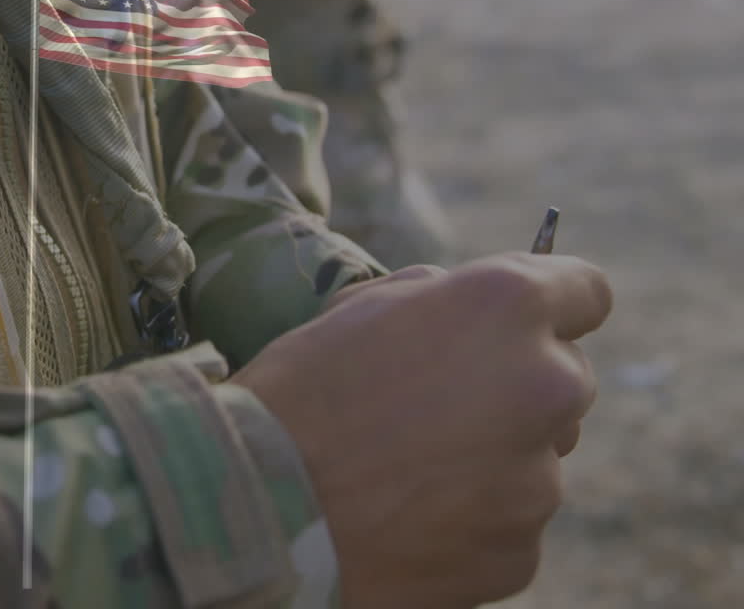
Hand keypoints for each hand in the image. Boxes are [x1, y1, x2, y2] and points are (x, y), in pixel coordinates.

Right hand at [233, 254, 612, 607]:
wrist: (257, 508)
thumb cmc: (295, 394)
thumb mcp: (360, 309)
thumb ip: (441, 302)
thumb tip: (478, 319)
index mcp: (507, 307)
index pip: (586, 291)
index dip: (549, 307)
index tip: (518, 327)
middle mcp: (546, 386)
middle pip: (566, 381)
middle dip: (515, 388)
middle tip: (435, 408)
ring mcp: (538, 479)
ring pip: (535, 458)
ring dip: (491, 458)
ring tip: (403, 471)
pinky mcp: (519, 553)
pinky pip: (509, 526)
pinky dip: (471, 521)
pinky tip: (404, 516)